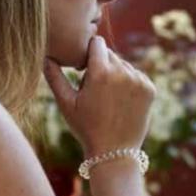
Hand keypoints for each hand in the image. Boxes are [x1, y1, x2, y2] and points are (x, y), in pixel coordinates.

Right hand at [44, 36, 154, 157]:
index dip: (88, 52)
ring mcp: (139, 80)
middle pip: (110, 54)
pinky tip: (120, 102)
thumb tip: (46, 57)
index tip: (83, 68)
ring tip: (107, 99)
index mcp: (101, 72)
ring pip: (124, 65)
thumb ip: (54, 77)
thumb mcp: (66, 103)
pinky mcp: (150, 88)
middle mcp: (123, 72)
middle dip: (101, 66)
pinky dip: (129, 83)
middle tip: (94, 91)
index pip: (97, 43)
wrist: (114, 152)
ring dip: (116, 75)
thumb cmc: (85, 128)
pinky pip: (137, 76)